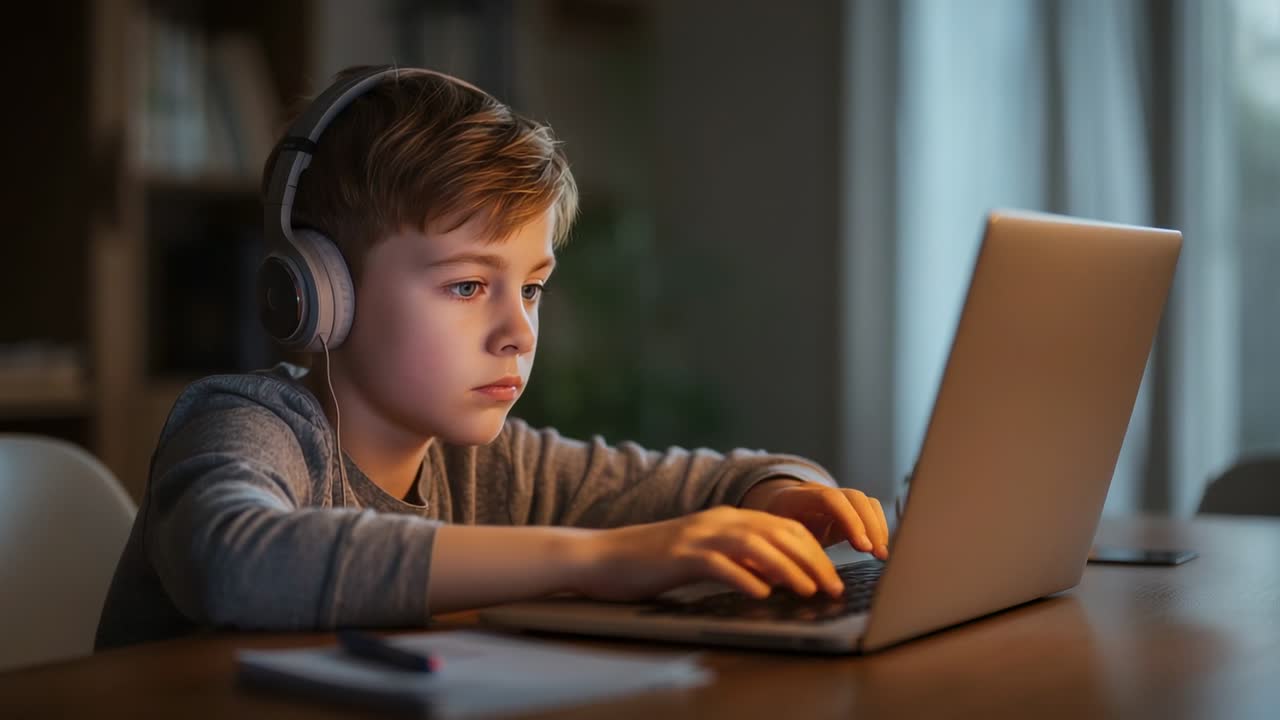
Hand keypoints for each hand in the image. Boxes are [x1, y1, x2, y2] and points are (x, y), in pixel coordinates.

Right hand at [571, 506, 844, 601]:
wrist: (603, 556)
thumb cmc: (654, 561)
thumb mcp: (704, 555)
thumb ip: (738, 559)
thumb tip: (777, 578)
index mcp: (727, 517)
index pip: (783, 527)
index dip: (814, 550)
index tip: (833, 576)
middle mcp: (718, 520)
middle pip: (778, 533)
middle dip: (812, 560)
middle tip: (833, 587)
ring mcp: (698, 535)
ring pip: (755, 545)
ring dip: (787, 568)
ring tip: (808, 590)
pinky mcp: (680, 555)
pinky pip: (719, 564)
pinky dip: (744, 578)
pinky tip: (761, 593)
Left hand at [742, 480, 889, 559]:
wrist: (772, 509)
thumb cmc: (770, 532)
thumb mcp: (770, 541)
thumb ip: (781, 555)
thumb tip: (795, 580)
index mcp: (795, 498)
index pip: (829, 499)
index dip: (849, 520)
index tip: (862, 548)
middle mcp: (818, 491)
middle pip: (853, 497)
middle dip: (869, 525)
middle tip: (877, 553)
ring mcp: (834, 496)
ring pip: (864, 501)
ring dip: (877, 527)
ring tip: (881, 554)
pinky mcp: (846, 507)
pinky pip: (869, 508)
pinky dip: (878, 526)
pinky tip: (878, 547)